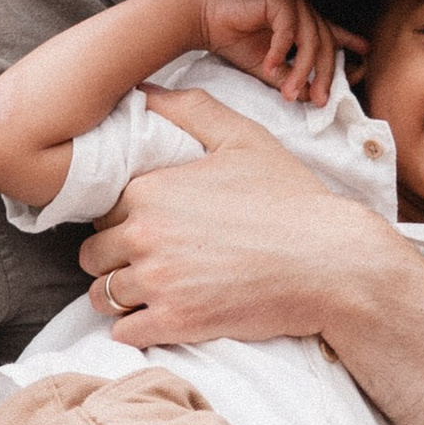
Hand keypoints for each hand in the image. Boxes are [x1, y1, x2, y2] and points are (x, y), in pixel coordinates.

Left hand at [81, 92, 381, 346]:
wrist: (331, 262)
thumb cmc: (291, 198)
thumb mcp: (243, 138)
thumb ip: (189, 110)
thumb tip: (144, 91)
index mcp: (150, 190)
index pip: (99, 208)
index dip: (118, 216)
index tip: (143, 222)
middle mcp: (144, 236)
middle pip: (92, 254)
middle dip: (112, 256)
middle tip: (146, 258)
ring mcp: (158, 283)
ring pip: (102, 295)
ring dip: (119, 294)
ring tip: (150, 289)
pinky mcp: (176, 323)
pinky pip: (124, 333)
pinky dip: (133, 328)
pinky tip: (157, 317)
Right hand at [192, 0, 339, 105]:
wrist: (199, 19)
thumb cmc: (231, 38)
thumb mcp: (267, 66)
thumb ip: (290, 77)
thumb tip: (312, 96)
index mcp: (300, 17)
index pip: (330, 31)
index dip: (348, 41)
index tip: (365, 53)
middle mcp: (300, 4)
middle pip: (324, 42)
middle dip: (323, 75)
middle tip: (320, 101)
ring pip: (310, 38)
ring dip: (301, 70)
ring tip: (290, 93)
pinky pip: (288, 29)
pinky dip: (281, 51)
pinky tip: (269, 66)